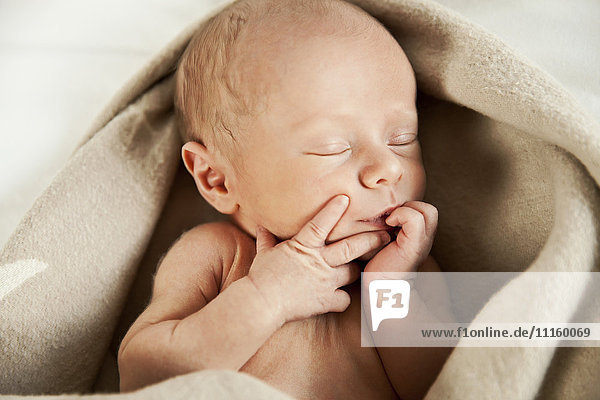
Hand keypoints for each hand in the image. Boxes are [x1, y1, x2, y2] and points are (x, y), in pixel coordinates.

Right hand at [246, 195, 390, 325]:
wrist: (261, 303)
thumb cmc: (261, 277)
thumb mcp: (264, 254)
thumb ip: (267, 240)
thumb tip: (261, 226)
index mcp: (303, 246)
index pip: (322, 223)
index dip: (334, 209)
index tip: (346, 198)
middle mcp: (319, 261)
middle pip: (352, 247)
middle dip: (371, 240)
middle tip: (386, 235)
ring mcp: (325, 281)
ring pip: (352, 272)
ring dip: (358, 268)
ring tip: (366, 266)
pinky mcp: (325, 301)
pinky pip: (344, 299)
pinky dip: (344, 298)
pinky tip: (341, 297)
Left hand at [365, 201, 437, 273]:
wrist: (380, 288)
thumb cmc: (378, 265)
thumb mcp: (386, 241)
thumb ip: (392, 227)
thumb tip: (381, 211)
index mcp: (420, 238)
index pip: (425, 210)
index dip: (408, 208)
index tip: (391, 218)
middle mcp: (426, 240)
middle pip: (430, 209)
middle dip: (410, 207)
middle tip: (392, 218)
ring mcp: (422, 243)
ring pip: (427, 211)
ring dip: (405, 211)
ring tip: (390, 222)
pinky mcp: (413, 247)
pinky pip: (415, 219)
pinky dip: (401, 215)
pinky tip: (388, 226)